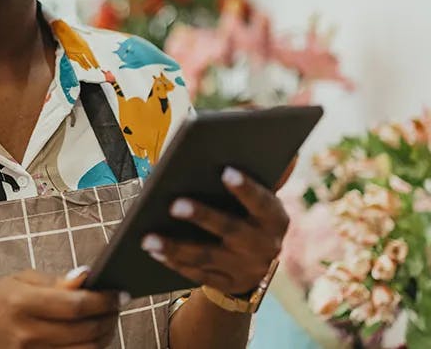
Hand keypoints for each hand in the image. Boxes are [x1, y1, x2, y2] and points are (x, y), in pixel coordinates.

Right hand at [0, 269, 121, 348]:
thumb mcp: (19, 282)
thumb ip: (55, 281)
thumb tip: (87, 277)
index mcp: (23, 303)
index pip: (75, 305)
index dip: (104, 300)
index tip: (119, 293)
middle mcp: (28, 333)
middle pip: (86, 331)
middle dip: (110, 317)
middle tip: (117, 306)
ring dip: (105, 336)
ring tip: (108, 321)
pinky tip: (94, 337)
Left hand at [141, 167, 288, 296]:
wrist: (257, 266)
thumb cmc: (252, 216)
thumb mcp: (262, 199)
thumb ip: (263, 175)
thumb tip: (283, 145)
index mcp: (275, 219)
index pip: (262, 202)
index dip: (245, 188)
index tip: (225, 171)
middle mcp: (264, 246)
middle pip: (230, 230)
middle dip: (202, 217)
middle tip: (174, 204)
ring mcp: (245, 268)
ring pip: (207, 257)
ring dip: (176, 247)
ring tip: (148, 237)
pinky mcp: (226, 284)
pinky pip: (197, 275)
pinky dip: (173, 262)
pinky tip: (153, 251)